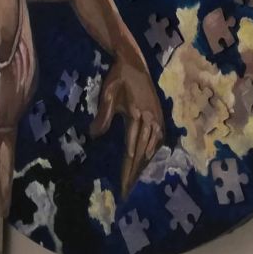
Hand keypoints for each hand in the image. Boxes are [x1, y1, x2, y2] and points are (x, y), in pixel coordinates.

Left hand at [91, 58, 163, 195]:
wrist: (134, 62)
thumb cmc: (118, 77)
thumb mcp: (107, 93)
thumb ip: (103, 115)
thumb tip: (93, 136)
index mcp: (136, 115)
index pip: (131, 148)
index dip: (127, 168)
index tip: (123, 184)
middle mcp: (150, 119)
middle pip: (142, 152)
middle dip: (135, 172)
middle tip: (128, 190)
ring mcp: (157, 116)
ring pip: (152, 146)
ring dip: (144, 164)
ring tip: (136, 179)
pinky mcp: (159, 114)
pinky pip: (159, 137)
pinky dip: (154, 150)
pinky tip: (149, 159)